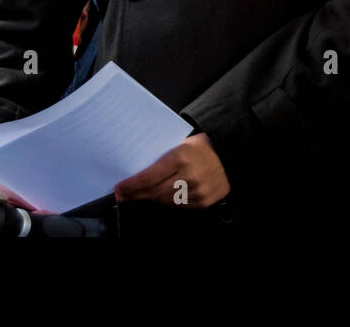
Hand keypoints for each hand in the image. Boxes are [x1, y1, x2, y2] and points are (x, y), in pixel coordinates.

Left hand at [113, 134, 229, 208]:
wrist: (230, 153)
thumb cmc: (202, 146)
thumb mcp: (180, 144)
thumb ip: (161, 158)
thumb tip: (137, 173)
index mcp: (180, 157)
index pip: (148, 177)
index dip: (131, 185)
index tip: (119, 188)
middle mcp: (189, 176)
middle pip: (154, 192)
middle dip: (136, 194)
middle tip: (123, 195)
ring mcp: (197, 191)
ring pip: (165, 201)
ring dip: (150, 199)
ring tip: (139, 196)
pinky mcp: (203, 201)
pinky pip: (179, 206)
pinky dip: (167, 202)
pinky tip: (160, 197)